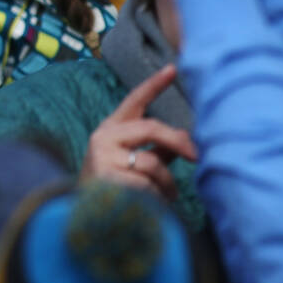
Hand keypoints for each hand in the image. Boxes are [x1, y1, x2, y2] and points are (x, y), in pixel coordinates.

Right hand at [81, 65, 197, 200]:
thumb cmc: (116, 184)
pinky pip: (146, 185)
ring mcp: (103, 157)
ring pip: (152, 162)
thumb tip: (188, 140)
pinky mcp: (106, 179)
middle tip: (197, 155)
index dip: (153, 85)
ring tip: (170, 195)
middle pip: (151, 128)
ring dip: (168, 182)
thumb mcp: (134, 160)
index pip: (134, 101)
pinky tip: (154, 205)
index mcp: (111, 128)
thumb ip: (158, 148)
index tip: (173, 68)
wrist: (85, 213)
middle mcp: (103, 137)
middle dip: (178, 142)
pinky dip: (157, 197)